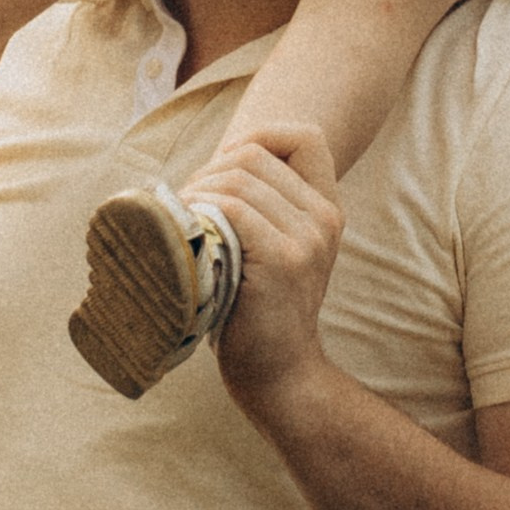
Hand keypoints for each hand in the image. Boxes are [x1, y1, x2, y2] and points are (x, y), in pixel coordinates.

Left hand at [190, 125, 344, 418]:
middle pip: (254, 153)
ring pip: (239, 178)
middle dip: (210, 170)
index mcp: (327, 209)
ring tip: (183, 220)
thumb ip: (266, 207)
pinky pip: (234, 209)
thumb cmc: (258, 309)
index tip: (225, 171)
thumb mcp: (278, 249)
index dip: (259, 136)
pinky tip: (190, 233)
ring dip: (198, 191)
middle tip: (189, 205)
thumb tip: (214, 165)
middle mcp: (325, 218)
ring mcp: (307, 239)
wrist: (279, 374)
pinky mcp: (284, 261)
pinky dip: (203, 212)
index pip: (305, 135)